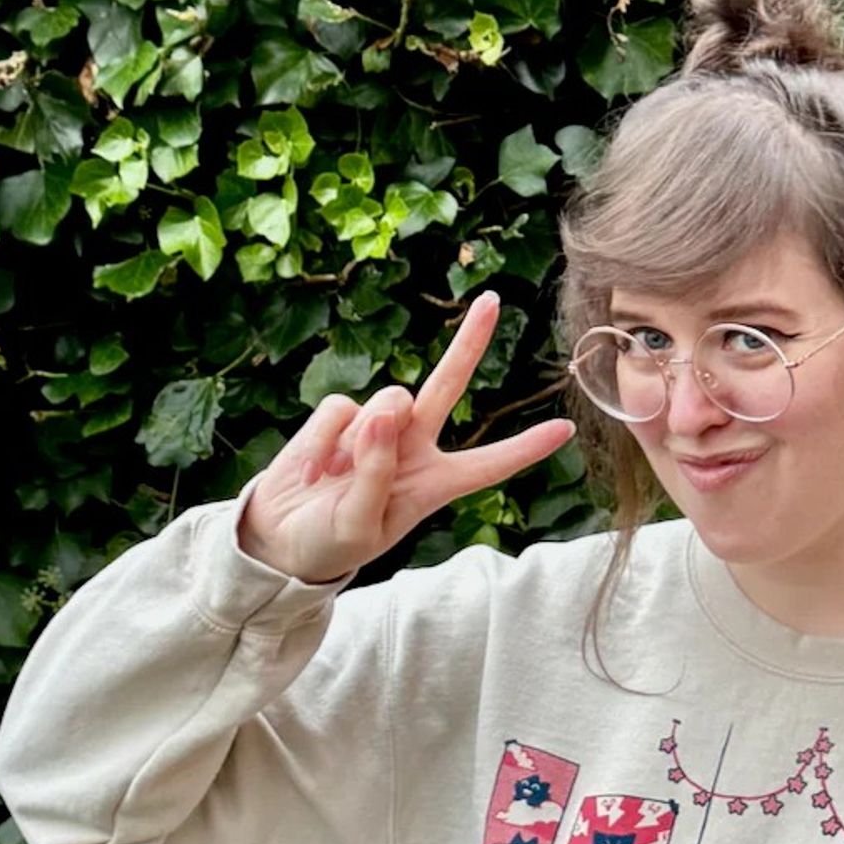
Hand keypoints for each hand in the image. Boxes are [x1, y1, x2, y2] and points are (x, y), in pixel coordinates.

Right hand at [239, 291, 575, 583]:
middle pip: (448, 386)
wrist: (278, 538)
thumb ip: (373, 473)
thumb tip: (383, 413)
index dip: (525, 448)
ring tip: (334, 478)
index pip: (488, 465)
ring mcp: (377, 429)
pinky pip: (342, 408)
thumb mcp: (357, 525)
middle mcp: (413, 449)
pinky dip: (325, 438)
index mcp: (433, 485)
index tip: (565, 429)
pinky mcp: (340, 417)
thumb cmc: (328, 543)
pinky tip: (315, 468)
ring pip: (389, 398)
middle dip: (469, 344)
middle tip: (492, 300)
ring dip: (362, 436)